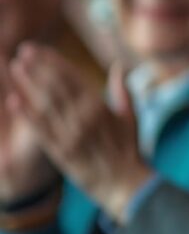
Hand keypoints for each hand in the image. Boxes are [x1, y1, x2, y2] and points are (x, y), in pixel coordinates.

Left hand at [7, 45, 152, 221]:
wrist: (123, 184)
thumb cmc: (129, 150)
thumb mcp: (131, 117)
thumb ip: (122, 91)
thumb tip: (120, 66)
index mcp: (101, 108)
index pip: (73, 78)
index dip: (55, 62)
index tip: (41, 49)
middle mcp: (84, 118)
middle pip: (57, 87)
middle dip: (39, 67)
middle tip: (23, 50)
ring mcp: (71, 135)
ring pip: (45, 104)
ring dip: (29, 84)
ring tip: (16, 68)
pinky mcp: (60, 152)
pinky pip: (40, 130)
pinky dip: (27, 115)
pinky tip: (14, 101)